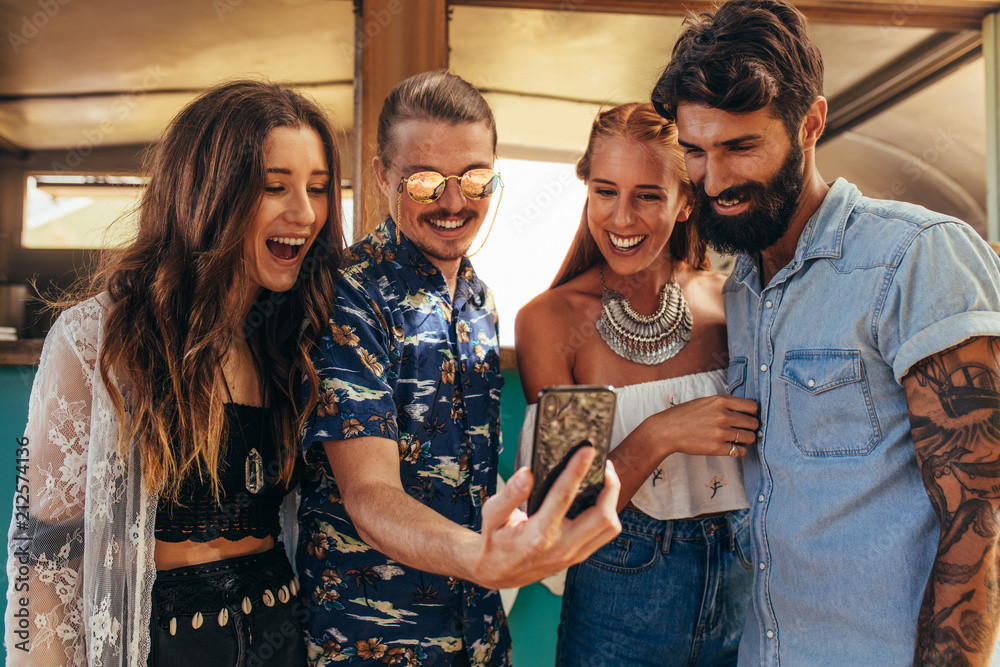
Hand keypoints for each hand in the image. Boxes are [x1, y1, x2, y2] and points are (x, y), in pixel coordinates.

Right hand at [470, 447, 621, 589]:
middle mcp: (562, 546)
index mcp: (539, 535)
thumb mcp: (492, 515)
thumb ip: (510, 494)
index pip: (564, 497)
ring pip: (610, 527)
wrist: (497, 573)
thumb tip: (527, 473)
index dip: (577, 470)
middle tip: (606, 465)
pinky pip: (604, 534)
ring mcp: (573, 554)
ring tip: (605, 480)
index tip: (587, 450)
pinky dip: (607, 513)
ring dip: (612, 501)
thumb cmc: (494, 541)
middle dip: (610, 487)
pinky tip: (598, 498)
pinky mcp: (578, 556)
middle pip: (603, 516)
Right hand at [644, 395, 758, 458]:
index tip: (749, 416)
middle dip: (751, 426)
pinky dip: (740, 450)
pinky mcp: (717, 448)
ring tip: (739, 439)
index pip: (752, 406)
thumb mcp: (705, 402)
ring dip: (747, 439)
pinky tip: (733, 447)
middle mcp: (722, 416)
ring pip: (749, 437)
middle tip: (744, 429)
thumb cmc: (685, 415)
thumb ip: (725, 404)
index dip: (753, 412)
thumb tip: (748, 408)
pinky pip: (740, 451)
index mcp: (720, 401)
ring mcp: (720, 433)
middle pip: (753, 423)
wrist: (667, 430)